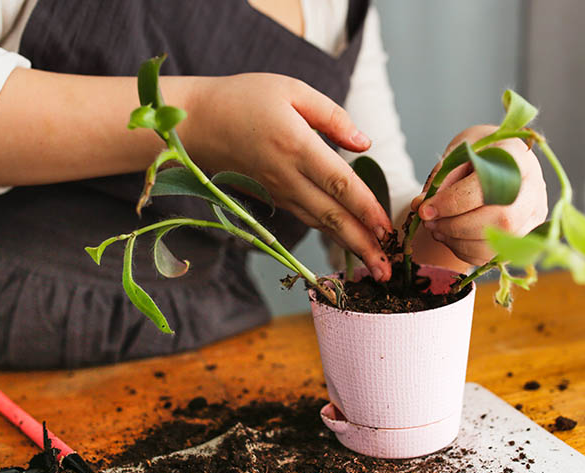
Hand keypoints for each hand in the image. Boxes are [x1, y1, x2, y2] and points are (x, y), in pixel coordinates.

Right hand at [181, 74, 392, 279]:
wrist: (197, 123)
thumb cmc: (245, 98)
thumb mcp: (292, 90)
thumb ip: (332, 116)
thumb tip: (364, 143)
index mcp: (296, 145)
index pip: (339, 183)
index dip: (366, 208)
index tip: (387, 229)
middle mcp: (287, 176)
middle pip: (332, 216)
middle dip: (362, 245)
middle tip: (387, 270)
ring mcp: (278, 192)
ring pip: (320, 224)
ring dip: (349, 247)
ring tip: (375, 268)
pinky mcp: (272, 198)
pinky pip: (308, 218)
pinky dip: (330, 234)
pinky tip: (349, 244)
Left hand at [410, 124, 546, 264]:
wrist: (498, 163)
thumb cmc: (478, 154)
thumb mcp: (459, 152)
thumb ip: (442, 177)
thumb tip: (420, 205)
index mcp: (518, 158)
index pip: (489, 186)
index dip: (453, 202)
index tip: (425, 208)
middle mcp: (534, 189)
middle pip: (502, 219)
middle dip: (456, 226)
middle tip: (430, 222)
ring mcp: (533, 216)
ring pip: (499, 242)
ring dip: (458, 241)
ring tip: (436, 228)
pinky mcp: (523, 237)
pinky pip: (493, 255)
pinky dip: (465, 250)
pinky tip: (450, 236)